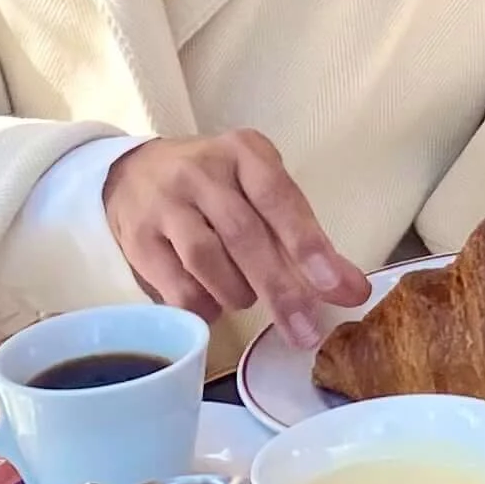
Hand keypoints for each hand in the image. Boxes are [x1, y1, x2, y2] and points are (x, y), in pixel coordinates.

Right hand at [103, 131, 367, 349]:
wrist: (132, 172)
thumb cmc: (214, 187)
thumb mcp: (258, 191)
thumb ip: (302, 235)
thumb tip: (352, 290)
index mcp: (243, 152)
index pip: (279, 197)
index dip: (308, 244)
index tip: (337, 287)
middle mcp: (201, 171)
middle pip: (244, 236)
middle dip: (281, 289)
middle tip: (305, 330)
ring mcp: (164, 203)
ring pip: (207, 260)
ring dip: (237, 293)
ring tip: (246, 299)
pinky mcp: (138, 239)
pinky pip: (176, 287)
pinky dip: (204, 306)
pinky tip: (213, 305)